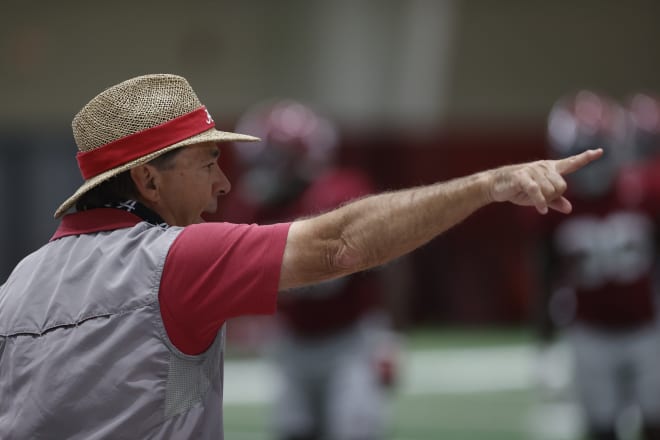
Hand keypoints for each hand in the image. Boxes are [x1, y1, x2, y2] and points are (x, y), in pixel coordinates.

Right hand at [488, 148, 602, 213]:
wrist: (496, 185)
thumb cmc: (518, 189)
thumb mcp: (539, 196)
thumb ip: (555, 201)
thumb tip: (569, 209)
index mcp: (550, 169)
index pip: (571, 163)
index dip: (586, 157)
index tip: (600, 151)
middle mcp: (544, 167)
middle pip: (562, 186)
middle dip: (553, 196)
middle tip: (540, 198)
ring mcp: (533, 171)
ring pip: (551, 191)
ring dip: (544, 200)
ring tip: (532, 198)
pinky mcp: (523, 177)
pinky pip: (537, 192)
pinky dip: (540, 203)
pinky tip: (541, 210)